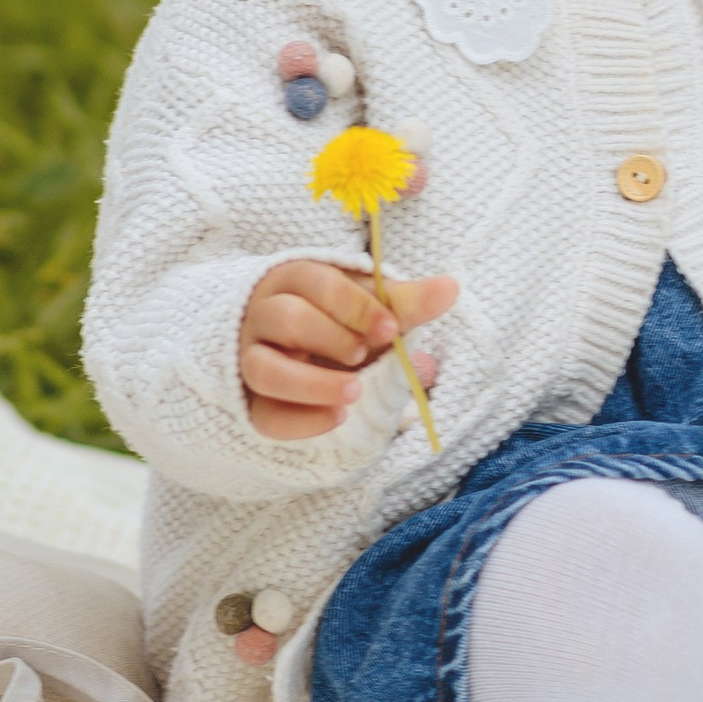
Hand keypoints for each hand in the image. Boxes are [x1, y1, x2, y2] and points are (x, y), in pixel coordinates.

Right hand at [239, 260, 458, 441]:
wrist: (299, 352)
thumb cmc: (337, 321)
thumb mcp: (369, 307)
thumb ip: (405, 301)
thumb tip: (452, 286)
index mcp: (295, 280)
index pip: (316, 282)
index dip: (356, 306)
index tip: (392, 329)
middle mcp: (264, 316)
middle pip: (285, 319)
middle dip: (330, 337)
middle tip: (364, 355)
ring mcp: (250, 359)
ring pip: (263, 369)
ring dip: (312, 384)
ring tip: (354, 393)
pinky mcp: (252, 402)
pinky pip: (264, 415)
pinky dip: (301, 421)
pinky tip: (337, 419)